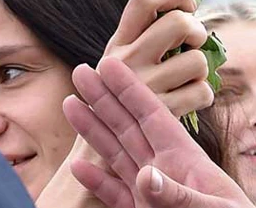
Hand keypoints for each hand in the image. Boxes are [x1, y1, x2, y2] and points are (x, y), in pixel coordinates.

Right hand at [63, 57, 251, 207]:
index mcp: (184, 158)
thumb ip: (178, 194)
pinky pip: (114, 195)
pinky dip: (96, 182)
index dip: (132, 88)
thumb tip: (146, 175)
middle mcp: (164, 169)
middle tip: (81, 70)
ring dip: (93, 131)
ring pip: (116, 155)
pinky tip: (78, 168)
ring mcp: (151, 192)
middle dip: (105, 98)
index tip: (111, 62)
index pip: (152, 115)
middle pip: (128, 126)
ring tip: (71, 105)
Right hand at [104, 0, 213, 116]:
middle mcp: (125, 61)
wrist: (104, 148)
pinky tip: (186, 100)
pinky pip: (202, 91)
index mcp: (118, 42)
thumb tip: (189, 5)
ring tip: (186, 79)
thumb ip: (148, 34)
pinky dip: (202, 95)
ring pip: (198, 60)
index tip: (187, 5)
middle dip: (197, 31)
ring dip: (201, 69)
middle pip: (180, 23)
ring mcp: (142, 88)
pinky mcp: (158, 114)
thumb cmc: (124, 95)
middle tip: (191, 45)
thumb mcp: (124, 60)